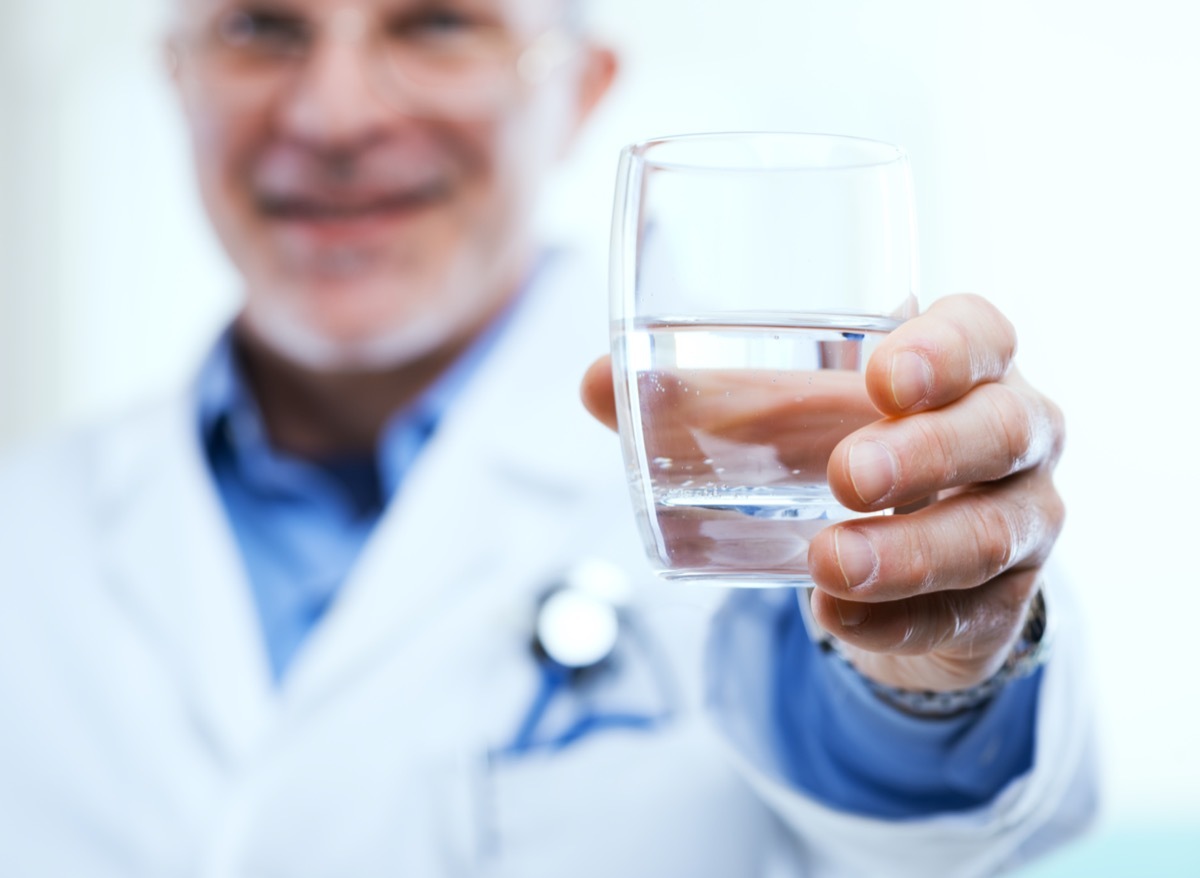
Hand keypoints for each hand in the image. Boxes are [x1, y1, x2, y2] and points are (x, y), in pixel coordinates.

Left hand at [581, 294, 1064, 691]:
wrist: (902, 554)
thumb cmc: (845, 447)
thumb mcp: (784, 419)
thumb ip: (697, 399)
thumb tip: (594, 383)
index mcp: (962, 363)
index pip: (980, 332)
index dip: (944, 348)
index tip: (882, 376)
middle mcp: (1010, 430)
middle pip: (1002, 428)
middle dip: (926, 452)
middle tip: (846, 475)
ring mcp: (1019, 515)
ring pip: (992, 530)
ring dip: (910, 550)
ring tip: (830, 565)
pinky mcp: (1004, 597)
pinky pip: (970, 613)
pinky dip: (900, 623)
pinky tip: (840, 626)